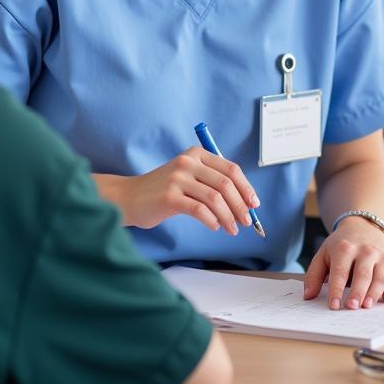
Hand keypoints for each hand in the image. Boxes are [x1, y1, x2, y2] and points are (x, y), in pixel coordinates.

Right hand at [119, 147, 259, 234]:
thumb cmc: (164, 190)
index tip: (253, 204)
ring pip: (215, 198)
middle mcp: (188, 162)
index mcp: (196, 154)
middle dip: (240, 205)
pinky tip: (215, 227)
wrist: (131, 197)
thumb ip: (211, 181)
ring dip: (228, 216)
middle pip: (225, 184)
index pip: (231, 170)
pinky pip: (199, 210)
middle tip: (246, 221)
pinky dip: (212, 220)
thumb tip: (244, 201)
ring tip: (232, 228)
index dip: (246, 188)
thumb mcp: (188, 176)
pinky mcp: (169, 197)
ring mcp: (177, 178)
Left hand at [303, 217, 383, 310]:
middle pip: (362, 274)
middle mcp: (365, 250)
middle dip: (357, 291)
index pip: (340, 271)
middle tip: (352, 306)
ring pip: (380, 277)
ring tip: (367, 306)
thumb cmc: (340, 246)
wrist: (362, 228)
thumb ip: (313, 275)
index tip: (334, 305)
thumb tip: (308, 296)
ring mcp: (381, 256)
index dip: (337, 289)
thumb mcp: (323, 254)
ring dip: (374, 293)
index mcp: (344, 248)